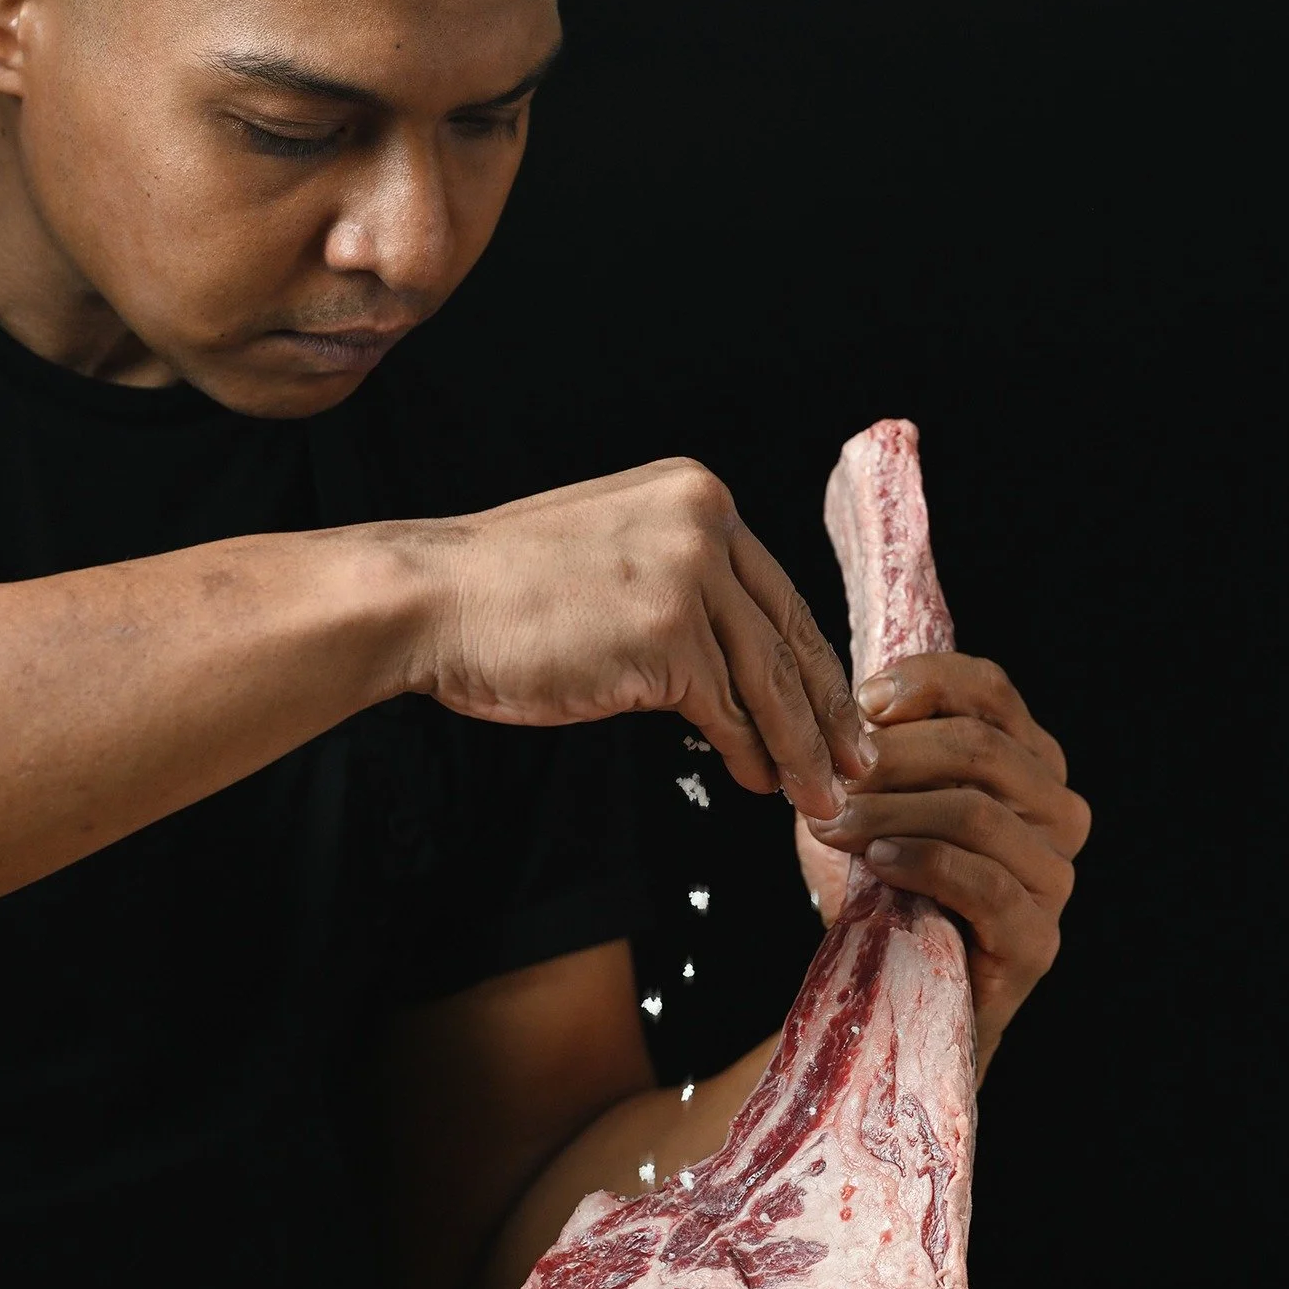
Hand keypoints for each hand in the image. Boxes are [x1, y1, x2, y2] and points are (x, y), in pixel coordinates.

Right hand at [402, 459, 869, 818]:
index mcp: (696, 495)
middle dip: (827, 710)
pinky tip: (762, 781)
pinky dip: (751, 752)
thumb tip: (729, 656)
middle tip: (857, 761)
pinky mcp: (666, 636)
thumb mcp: (610, 554)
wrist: (430, 599)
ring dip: (802, 747)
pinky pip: (727, 709)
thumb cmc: (501, 590)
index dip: (810, 659)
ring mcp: (688, 576)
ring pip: (768, 679)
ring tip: (821, 793)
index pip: (774, 591)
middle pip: (787, 633)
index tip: (836, 708)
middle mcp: (705, 523)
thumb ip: (678, 583)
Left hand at [799, 652, 1090, 1083]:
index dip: (926, 683)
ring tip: (832, 823)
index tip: (861, 702)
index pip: (991, 692)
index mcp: (1026, 762)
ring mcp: (1054, 878)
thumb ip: (871, 746)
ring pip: (978, 812)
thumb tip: (851, 698)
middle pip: (983, 749)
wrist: (884, 992)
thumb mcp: (867, 799)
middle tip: (830, 773)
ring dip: (892, 810)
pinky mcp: (1035, 940)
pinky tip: (876, 861)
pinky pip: (984, 883)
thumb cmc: (878, 886)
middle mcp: (1057, 812)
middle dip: (894, 755)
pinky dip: (923, 862)